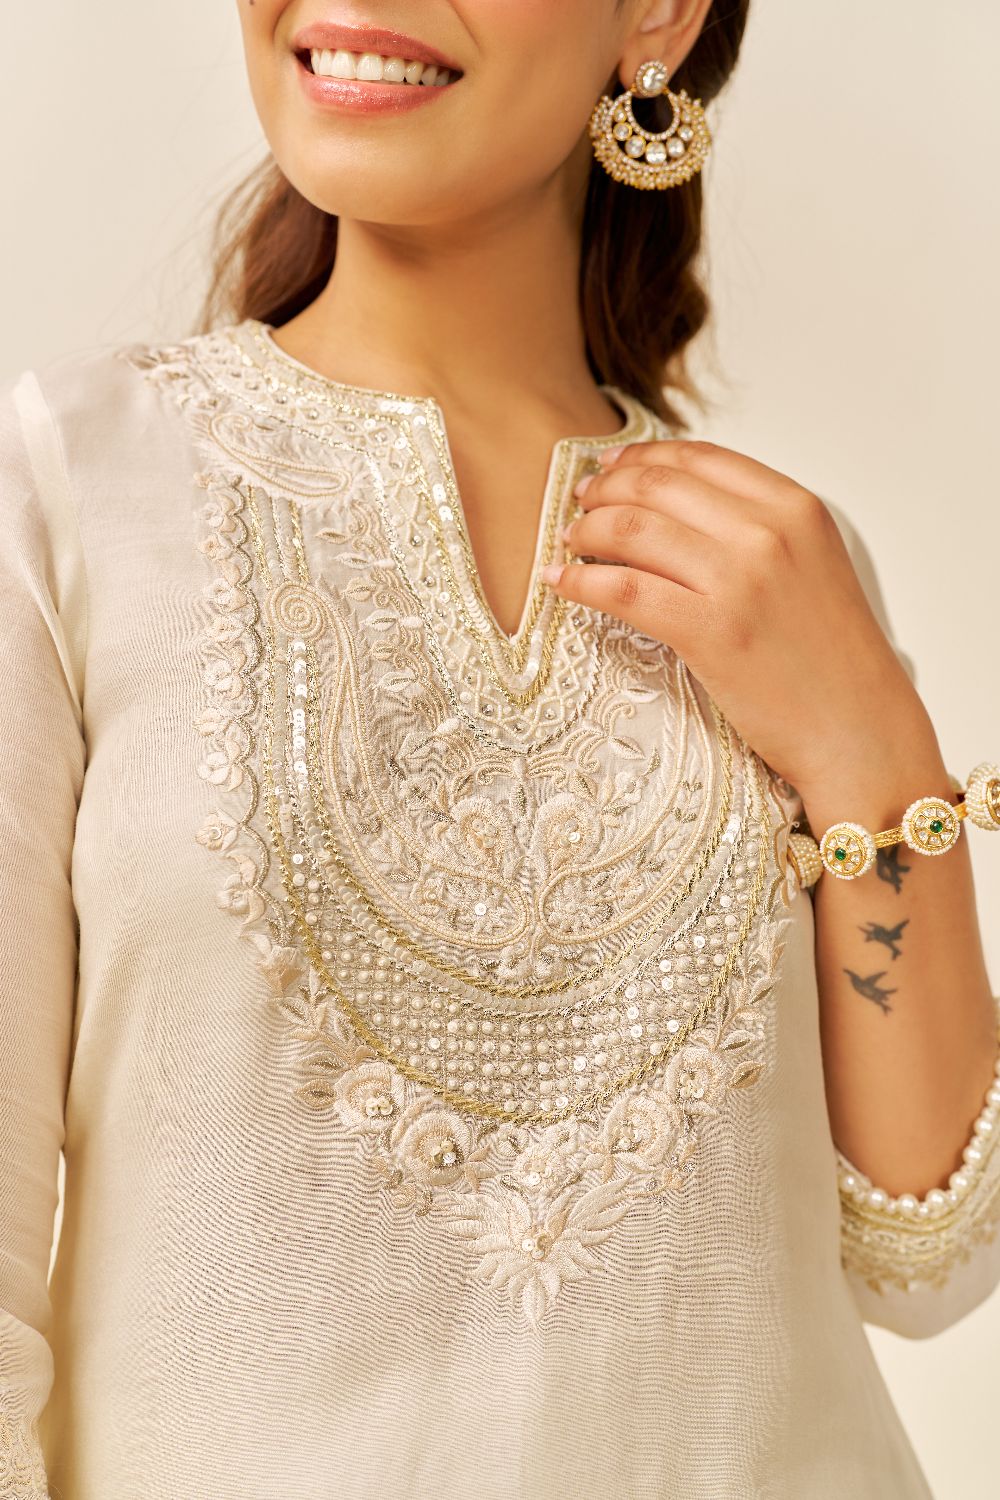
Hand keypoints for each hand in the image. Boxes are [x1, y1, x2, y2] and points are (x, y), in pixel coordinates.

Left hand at [540, 438, 930, 799]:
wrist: (859, 731)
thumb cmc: (831, 659)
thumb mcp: (811, 567)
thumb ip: (759, 529)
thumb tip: (678, 507)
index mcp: (794, 507)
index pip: (699, 458)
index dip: (643, 458)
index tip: (612, 468)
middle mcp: (767, 533)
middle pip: (657, 486)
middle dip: (605, 490)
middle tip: (579, 505)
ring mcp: (738, 580)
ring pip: (632, 529)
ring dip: (586, 530)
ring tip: (570, 541)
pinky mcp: (710, 631)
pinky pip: (623, 588)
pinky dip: (581, 580)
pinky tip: (562, 582)